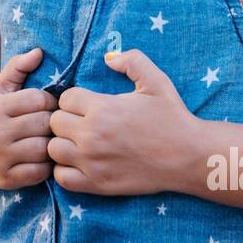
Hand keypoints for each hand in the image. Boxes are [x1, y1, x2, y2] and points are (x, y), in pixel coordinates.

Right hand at [0, 47, 57, 189]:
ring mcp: (0, 158)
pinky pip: (39, 172)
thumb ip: (18, 67)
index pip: (40, 99)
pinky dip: (45, 166)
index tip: (47, 106)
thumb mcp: (0, 90)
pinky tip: (41, 159)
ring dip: (51, 145)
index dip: (49, 102)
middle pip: (44, 124)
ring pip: (44, 149)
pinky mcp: (5, 179)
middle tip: (52, 125)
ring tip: (49, 141)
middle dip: (52, 123)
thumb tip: (39, 52)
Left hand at [48, 48, 202, 194]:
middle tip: (82, 122)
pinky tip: (80, 163)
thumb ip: (131, 61)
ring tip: (79, 142)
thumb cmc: (172, 117)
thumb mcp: (156, 81)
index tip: (88, 104)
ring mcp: (92, 162)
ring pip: (53, 149)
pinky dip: (65, 169)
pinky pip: (62, 177)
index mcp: (101, 108)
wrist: (189, 157)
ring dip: (63, 143)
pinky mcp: (97, 184)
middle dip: (66, 119)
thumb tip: (107, 58)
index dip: (75, 99)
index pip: (65, 98)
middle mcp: (91, 135)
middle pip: (54, 123)